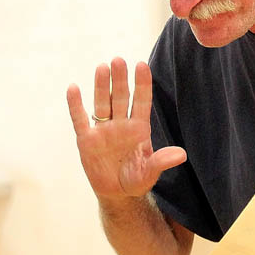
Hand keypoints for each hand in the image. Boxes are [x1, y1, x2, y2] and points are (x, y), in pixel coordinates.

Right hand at [66, 58, 186, 201]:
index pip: (141, 101)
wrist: (117, 194)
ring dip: (101, 86)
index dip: (142, 84)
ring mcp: (103, 130)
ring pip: (102, 103)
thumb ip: (162, 161)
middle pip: (120, 97)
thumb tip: (181, 154)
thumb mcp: (150, 172)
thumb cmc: (136, 180)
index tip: (142, 65)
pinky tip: (73, 88)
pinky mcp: (86, 140)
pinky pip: (80, 119)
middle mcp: (121, 124)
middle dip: (120, 79)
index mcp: (139, 128)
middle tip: (118, 60)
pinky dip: (76, 105)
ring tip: (102, 67)